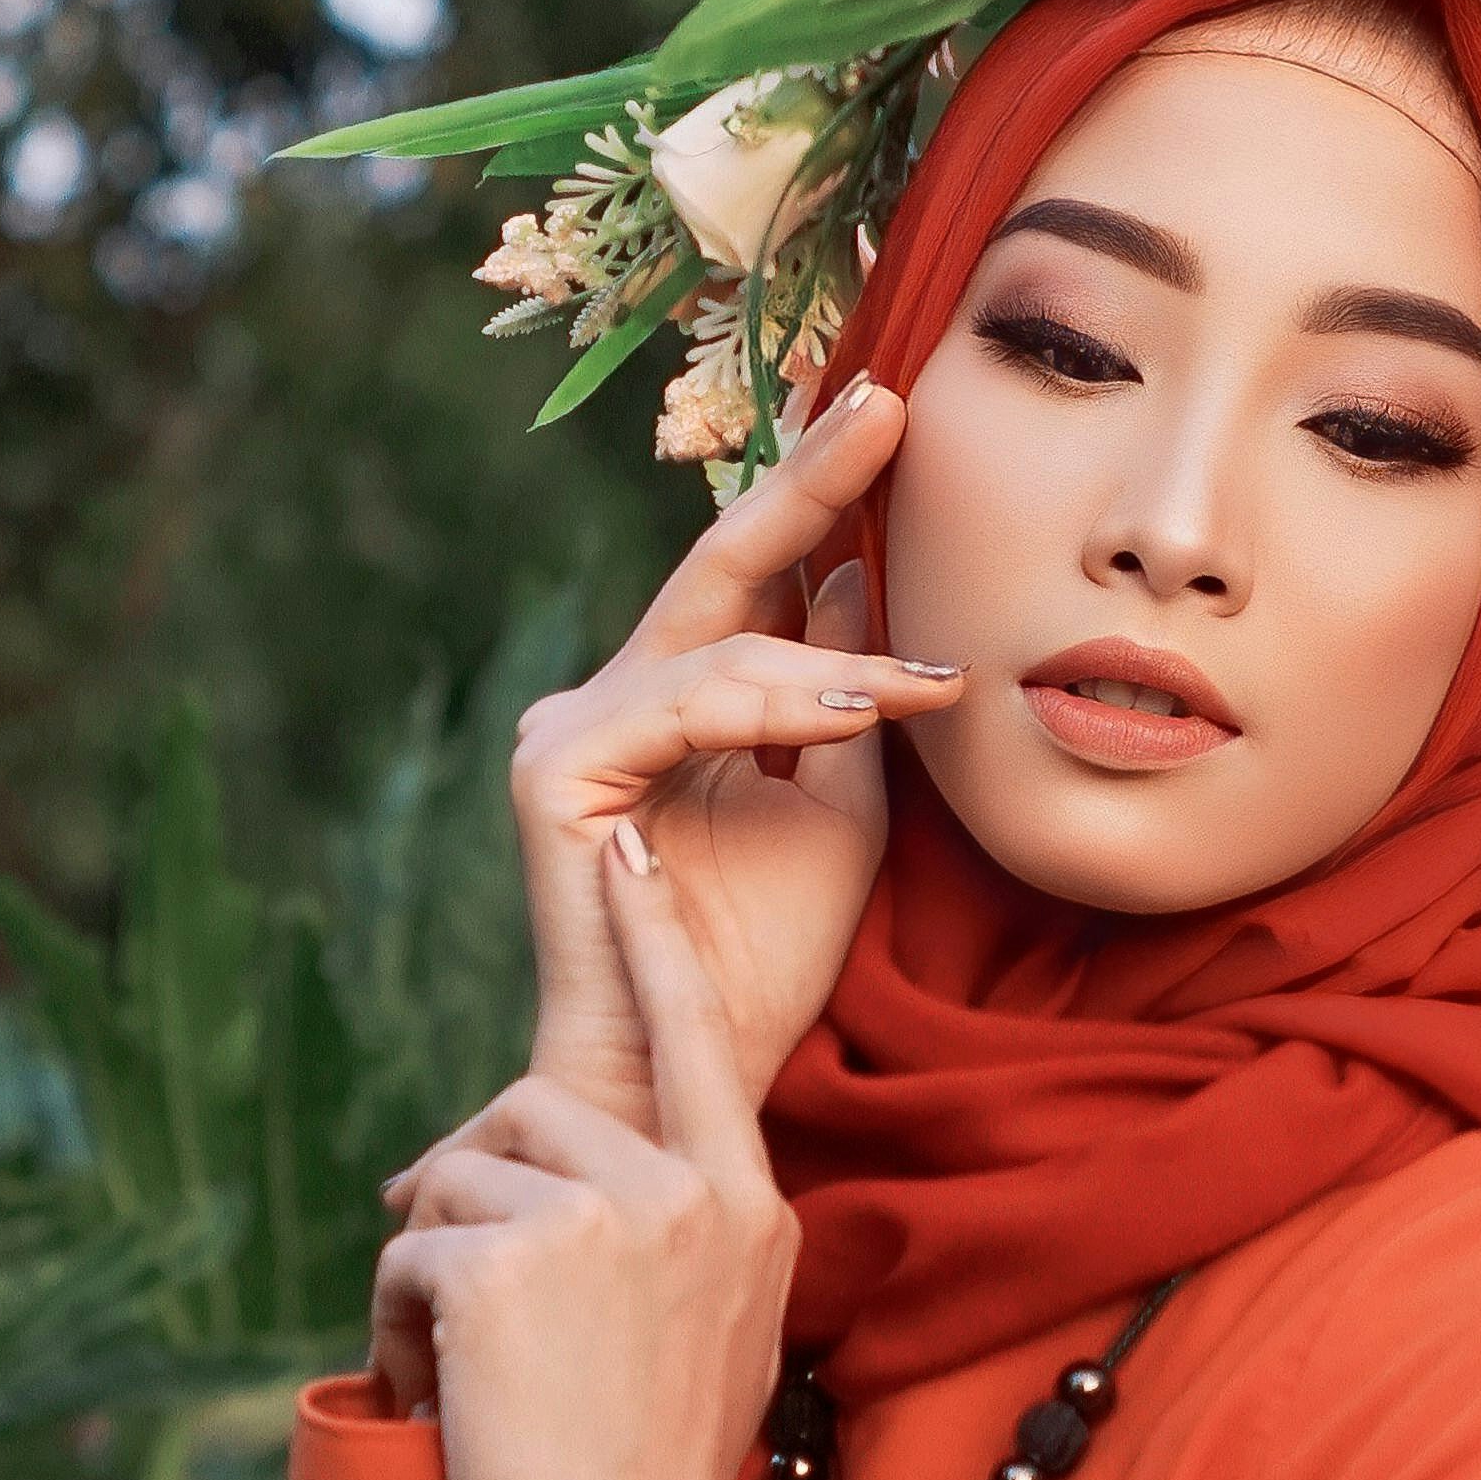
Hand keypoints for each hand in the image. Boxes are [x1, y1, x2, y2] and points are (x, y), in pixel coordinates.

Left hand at [370, 851, 846, 1479]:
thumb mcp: (716, 1334)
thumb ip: (675, 1234)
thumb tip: (575, 1179)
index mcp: (745, 1203)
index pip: (695, 1037)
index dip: (652, 940)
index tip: (624, 848)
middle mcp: (687, 1191)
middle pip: (532, 1110)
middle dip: (473, 1199)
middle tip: (469, 1317)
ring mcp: (606, 1219)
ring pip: (459, 1178)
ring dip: (429, 1271)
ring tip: (460, 1375)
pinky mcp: (511, 1260)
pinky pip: (410, 1250)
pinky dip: (397, 1328)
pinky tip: (435, 1399)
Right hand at [506, 375, 950, 1124]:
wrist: (694, 1076)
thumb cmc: (765, 960)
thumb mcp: (845, 808)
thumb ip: (844, 700)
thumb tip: (855, 580)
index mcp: (683, 701)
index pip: (759, 576)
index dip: (822, 494)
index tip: (894, 409)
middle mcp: (619, 695)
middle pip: (723, 561)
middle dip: (812, 482)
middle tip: (888, 403)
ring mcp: (574, 725)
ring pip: (721, 643)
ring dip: (835, 661)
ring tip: (929, 682)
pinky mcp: (552, 768)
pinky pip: (684, 702)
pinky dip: (778, 702)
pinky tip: (858, 710)